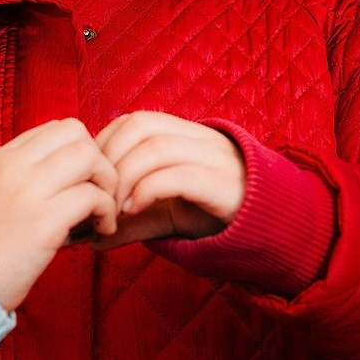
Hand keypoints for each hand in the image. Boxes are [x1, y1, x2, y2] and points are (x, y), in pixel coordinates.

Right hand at [0, 119, 118, 310]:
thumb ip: (20, 175)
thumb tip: (64, 169)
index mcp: (1, 158)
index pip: (57, 128)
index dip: (80, 150)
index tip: (84, 178)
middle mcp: (15, 167)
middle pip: (77, 134)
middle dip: (99, 160)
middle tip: (100, 191)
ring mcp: (30, 192)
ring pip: (89, 158)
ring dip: (107, 184)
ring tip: (102, 211)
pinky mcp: (45, 222)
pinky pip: (93, 197)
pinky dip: (106, 212)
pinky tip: (101, 229)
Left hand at [90, 112, 243, 249]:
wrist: (269, 226)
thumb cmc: (214, 213)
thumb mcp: (166, 215)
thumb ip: (132, 221)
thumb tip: (92, 239)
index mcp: (184, 135)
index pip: (134, 120)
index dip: (105, 143)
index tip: (91, 178)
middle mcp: (199, 138)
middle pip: (140, 125)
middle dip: (109, 158)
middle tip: (97, 194)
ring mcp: (214, 158)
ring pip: (156, 147)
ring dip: (124, 177)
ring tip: (113, 208)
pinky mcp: (223, 184)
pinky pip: (179, 175)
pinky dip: (147, 190)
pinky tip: (133, 210)